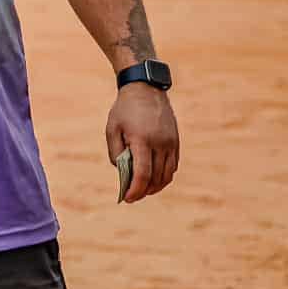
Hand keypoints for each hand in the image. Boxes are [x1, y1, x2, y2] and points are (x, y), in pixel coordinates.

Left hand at [109, 83, 178, 202]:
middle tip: (132, 197)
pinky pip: (173, 165)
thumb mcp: (112, 129)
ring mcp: (171, 143)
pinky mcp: (176, 141)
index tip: (127, 198)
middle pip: (156, 177)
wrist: (146, 89)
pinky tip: (154, 178)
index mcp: (142, 140)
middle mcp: (160, 143)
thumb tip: (123, 172)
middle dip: (144, 191)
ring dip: (156, 186)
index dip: (135, 190)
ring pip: (167, 174)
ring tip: (143, 190)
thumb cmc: (124, 110)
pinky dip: (164, 175)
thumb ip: (116, 153)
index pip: (142, 173)